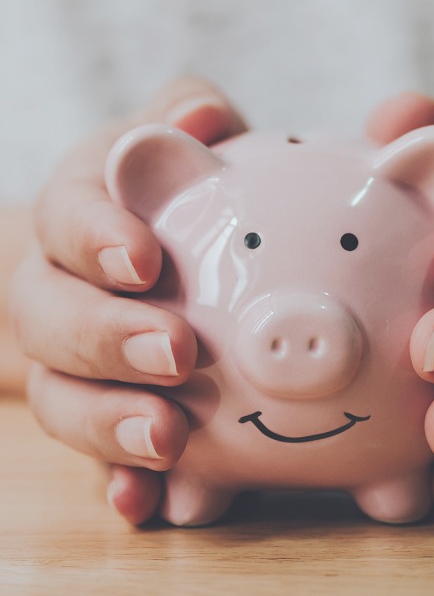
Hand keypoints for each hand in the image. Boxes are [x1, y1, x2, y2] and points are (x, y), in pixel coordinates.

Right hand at [12, 77, 246, 523]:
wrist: (139, 252)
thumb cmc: (170, 191)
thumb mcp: (179, 140)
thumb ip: (191, 115)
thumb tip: (200, 119)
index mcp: (80, 215)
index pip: (68, 219)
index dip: (95, 238)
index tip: (144, 258)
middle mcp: (60, 289)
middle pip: (52, 318)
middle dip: (108, 338)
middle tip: (177, 353)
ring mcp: (72, 359)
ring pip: (62, 396)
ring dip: (108, 422)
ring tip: (168, 439)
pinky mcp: (99, 408)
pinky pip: (95, 452)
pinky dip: (116, 477)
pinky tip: (145, 500)